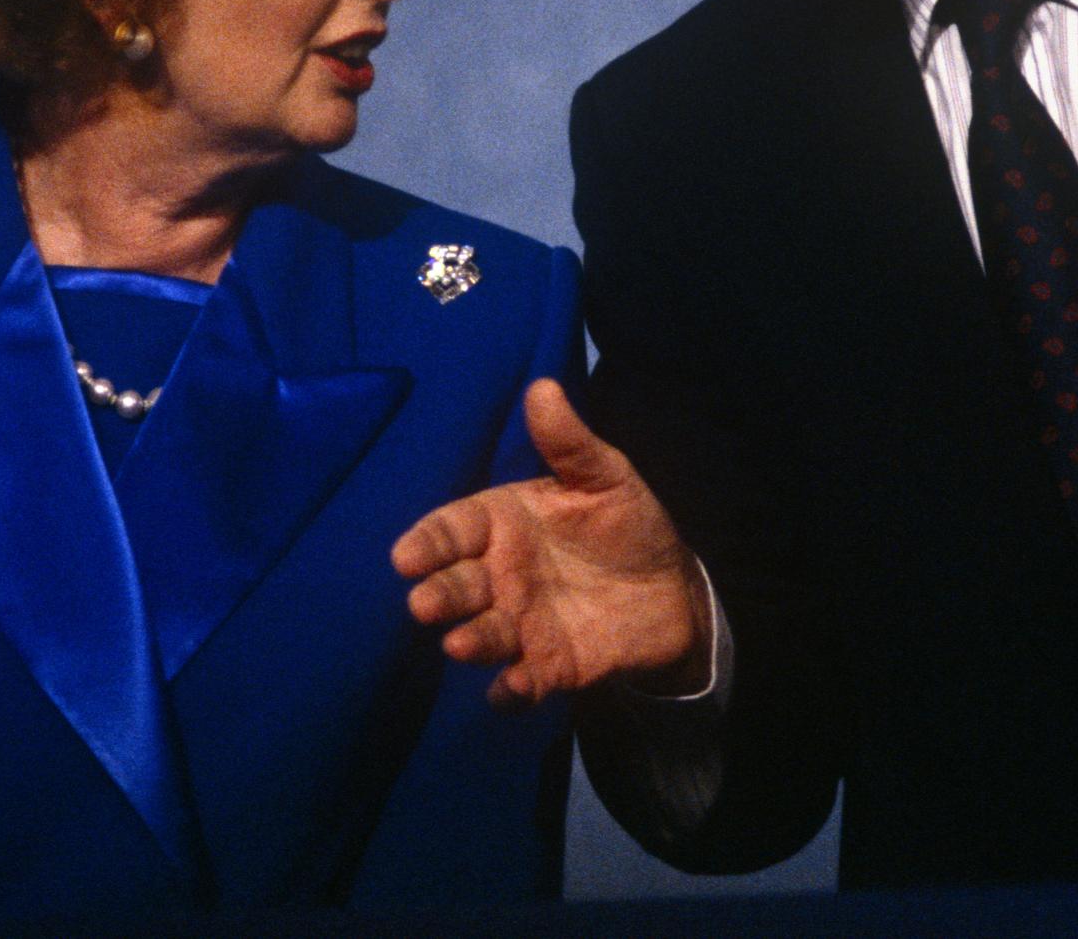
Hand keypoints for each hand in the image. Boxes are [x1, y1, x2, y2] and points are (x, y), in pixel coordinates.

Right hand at [392, 378, 710, 707]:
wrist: (671, 590)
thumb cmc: (626, 524)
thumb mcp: (605, 477)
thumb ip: (570, 442)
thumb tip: (543, 387)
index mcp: (504, 524)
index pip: (453, 528)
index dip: (428, 542)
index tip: (406, 556)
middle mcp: (501, 575)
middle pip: (457, 584)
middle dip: (438, 594)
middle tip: (424, 603)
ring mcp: (521, 623)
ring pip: (484, 634)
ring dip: (471, 640)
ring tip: (460, 644)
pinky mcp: (549, 666)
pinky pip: (524, 681)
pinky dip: (512, 689)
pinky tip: (508, 690)